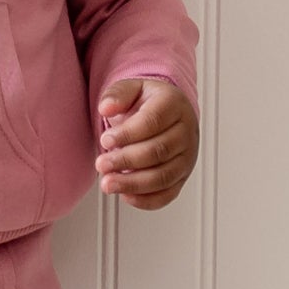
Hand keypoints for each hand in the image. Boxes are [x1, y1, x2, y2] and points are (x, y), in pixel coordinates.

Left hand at [96, 78, 197, 209]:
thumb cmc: (146, 103)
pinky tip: (125, 195)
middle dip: (126, 160)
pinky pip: (168, 194)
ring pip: (163, 176)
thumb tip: (106, 108)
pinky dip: (146, 200)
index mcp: (174, 104)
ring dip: (133, 184)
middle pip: (158, 151)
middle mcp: (186, 132)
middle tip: (101, 164)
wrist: (165, 114)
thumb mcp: (131, 89)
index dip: (127, 134)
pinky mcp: (182, 177)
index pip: (152, 121)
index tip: (105, 140)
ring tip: (107, 184)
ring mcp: (187, 157)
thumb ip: (117, 95)